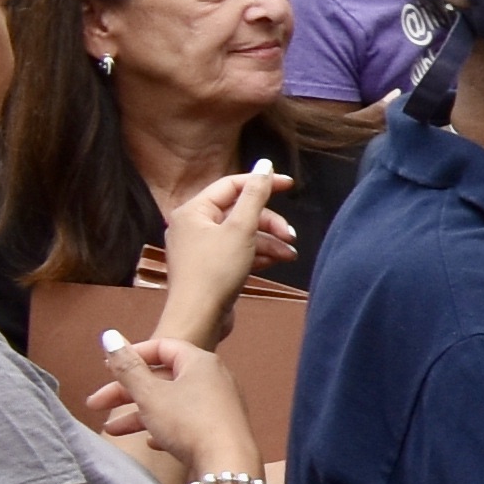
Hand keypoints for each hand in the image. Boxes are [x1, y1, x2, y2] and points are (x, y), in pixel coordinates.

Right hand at [83, 328, 264, 483]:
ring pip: (170, 404)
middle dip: (126, 392)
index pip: (162, 347)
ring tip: (112, 431)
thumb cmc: (189, 422)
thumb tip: (109, 336)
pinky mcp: (218, 430)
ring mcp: (218, 405)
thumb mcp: (150, 394)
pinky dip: (163, 430)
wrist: (227, 465)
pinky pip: (185, 425)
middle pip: (162, 379)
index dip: (132, 355)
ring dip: (139, 415)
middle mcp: (213, 379)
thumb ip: (127, 367)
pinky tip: (150, 443)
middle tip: (94, 405)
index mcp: (200, 362)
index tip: (106, 367)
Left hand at [152, 163, 291, 343]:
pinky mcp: (209, 267)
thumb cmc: (215, 271)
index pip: (231, 185)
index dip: (262, 183)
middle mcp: (193, 225)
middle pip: (239, 211)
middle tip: (290, 234)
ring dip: (268, 241)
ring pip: (241, 233)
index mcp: (193, 210)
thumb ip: (255, 195)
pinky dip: (257, 254)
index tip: (290, 185)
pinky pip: (236, 251)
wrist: (198, 318)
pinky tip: (276, 261)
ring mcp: (200, 247)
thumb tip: (264, 164)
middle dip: (269, 222)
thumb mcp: (241, 229)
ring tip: (289, 254)